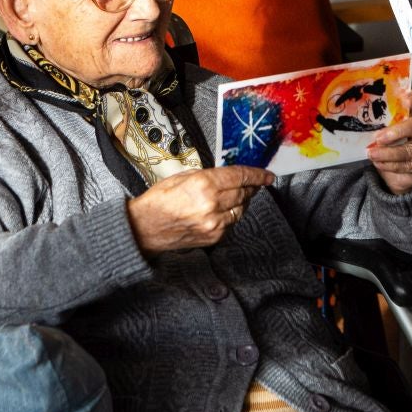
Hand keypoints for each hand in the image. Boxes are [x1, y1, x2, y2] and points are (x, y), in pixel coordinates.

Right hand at [127, 166, 274, 254]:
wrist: (144, 228)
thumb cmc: (159, 200)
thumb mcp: (182, 176)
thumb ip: (208, 176)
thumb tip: (228, 176)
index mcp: (203, 184)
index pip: (240, 176)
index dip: (257, 174)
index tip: (268, 175)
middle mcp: (212, 204)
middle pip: (243, 193)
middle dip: (251, 187)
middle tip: (255, 183)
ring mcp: (214, 223)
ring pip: (240, 209)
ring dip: (243, 201)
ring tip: (240, 195)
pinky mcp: (213, 237)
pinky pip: (231, 223)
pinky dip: (231, 214)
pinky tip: (225, 209)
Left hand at [367, 89, 411, 194]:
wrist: (400, 170)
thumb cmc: (392, 142)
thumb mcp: (388, 128)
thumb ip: (383, 122)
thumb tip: (365, 120)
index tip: (404, 101)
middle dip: (398, 132)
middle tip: (378, 138)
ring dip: (390, 153)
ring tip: (373, 154)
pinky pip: (411, 165)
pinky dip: (393, 165)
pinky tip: (380, 163)